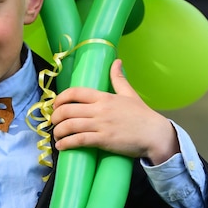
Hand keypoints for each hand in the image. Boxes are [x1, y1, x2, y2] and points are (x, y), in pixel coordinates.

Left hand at [51, 59, 179, 164]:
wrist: (154, 134)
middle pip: (68, 109)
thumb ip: (118, 78)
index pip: (76, 92)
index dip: (61, 97)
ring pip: (71, 125)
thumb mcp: (129, 93)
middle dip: (55, 115)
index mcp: (104, 97)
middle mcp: (99, 109)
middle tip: (52, 121)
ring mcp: (101, 125)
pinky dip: (67, 143)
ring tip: (56, 134)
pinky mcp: (103, 140)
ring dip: (58, 130)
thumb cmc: (142, 115)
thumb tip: (116, 61)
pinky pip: (80, 140)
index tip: (55, 104)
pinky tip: (61, 146)